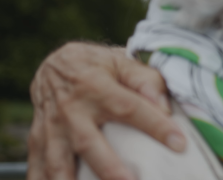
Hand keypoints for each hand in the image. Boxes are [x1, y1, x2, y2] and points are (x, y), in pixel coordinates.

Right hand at [28, 42, 186, 179]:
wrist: (54, 65)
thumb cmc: (99, 66)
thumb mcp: (123, 61)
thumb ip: (146, 79)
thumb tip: (165, 105)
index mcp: (96, 85)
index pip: (130, 107)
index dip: (156, 125)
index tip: (179, 144)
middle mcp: (71, 109)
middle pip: (89, 142)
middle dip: (109, 167)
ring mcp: (52, 127)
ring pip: (58, 161)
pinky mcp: (39, 140)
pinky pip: (37, 166)